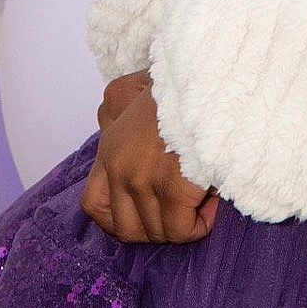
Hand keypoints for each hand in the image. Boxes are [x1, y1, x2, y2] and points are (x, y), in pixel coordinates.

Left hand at [81, 78, 220, 243]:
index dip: (118, 219)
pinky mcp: (171, 188)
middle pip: (126, 227)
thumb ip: (121, 115)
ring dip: (183, 222)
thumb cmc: (180, 82)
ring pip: (158, 232)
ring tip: (202, 195)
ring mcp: (142, 179)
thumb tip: (125, 143)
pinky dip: (200, 224)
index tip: (144, 216)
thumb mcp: (136, 90)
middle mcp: (120, 166)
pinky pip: (182, 231)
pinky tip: (213, 201)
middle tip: (181, 210)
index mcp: (110, 146)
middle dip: (156, 228)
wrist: (207, 75)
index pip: (94, 204)